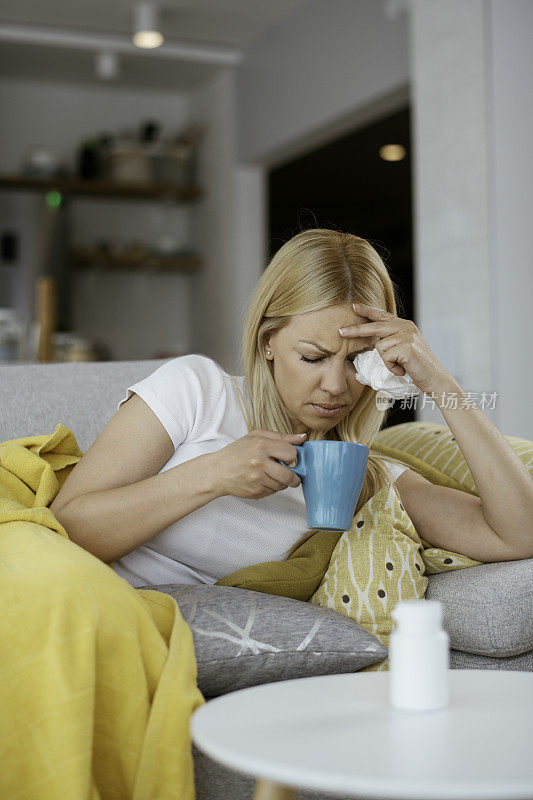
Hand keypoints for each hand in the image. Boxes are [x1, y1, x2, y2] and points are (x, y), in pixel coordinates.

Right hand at [211, 429, 305, 498]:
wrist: (218, 470)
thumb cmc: (238, 451)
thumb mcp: (257, 436)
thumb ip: (281, 437)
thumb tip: (303, 438)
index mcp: (261, 445)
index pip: (291, 453)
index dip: (291, 456)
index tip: (286, 457)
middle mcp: (259, 462)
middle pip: (290, 475)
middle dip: (293, 477)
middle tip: (290, 474)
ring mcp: (257, 479)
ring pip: (282, 485)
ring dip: (281, 482)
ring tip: (270, 474)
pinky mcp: (255, 491)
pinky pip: (272, 492)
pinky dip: (271, 487)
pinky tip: (261, 480)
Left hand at [339, 302, 458, 396]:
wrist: (436, 379)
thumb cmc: (417, 368)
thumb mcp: (403, 349)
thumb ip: (391, 341)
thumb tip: (371, 341)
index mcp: (405, 325)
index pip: (382, 315)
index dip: (367, 311)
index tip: (354, 306)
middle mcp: (406, 327)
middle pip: (374, 327)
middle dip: (356, 331)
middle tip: (340, 332)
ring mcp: (407, 336)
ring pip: (379, 347)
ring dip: (386, 362)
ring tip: (401, 366)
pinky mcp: (407, 347)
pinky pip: (386, 357)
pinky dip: (391, 367)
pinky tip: (403, 369)